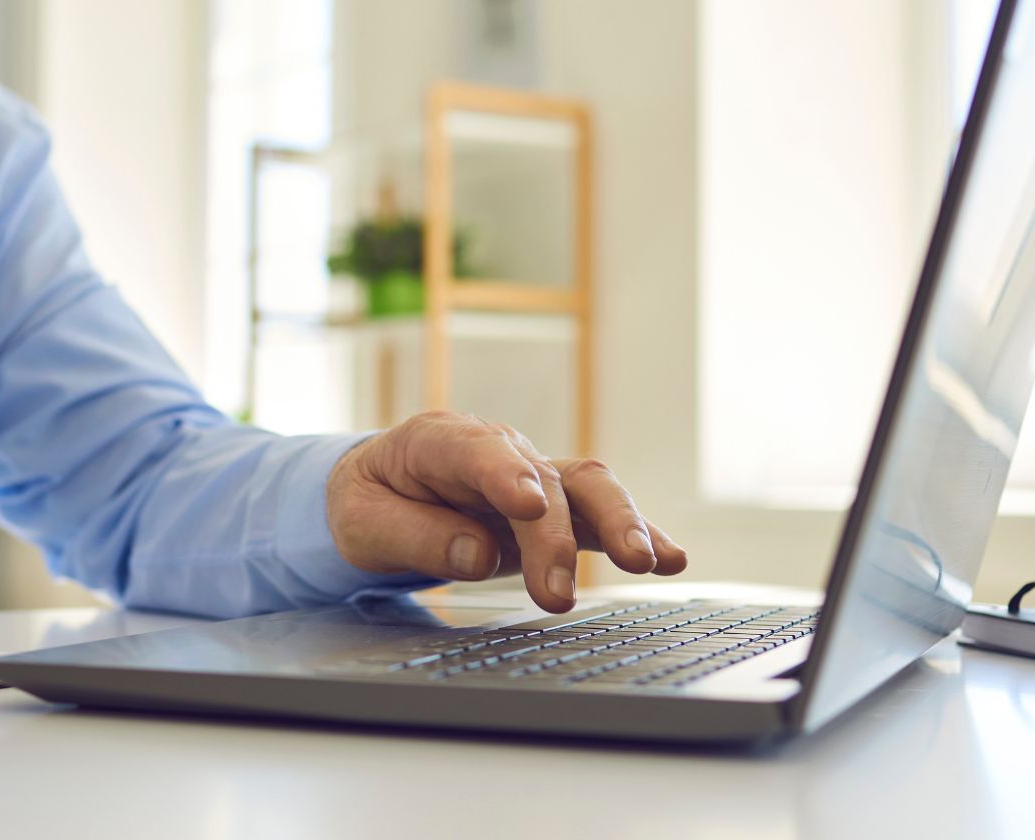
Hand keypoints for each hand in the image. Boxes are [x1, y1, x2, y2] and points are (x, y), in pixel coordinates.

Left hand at [326, 411, 687, 612]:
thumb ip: (414, 536)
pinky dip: (640, 532)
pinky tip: (673, 557)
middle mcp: (499, 450)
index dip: (504, 475)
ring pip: (588, 487)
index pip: (476, 451)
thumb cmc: (370, 501)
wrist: (383, 491)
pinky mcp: (558, 507)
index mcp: (438, 441)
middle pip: (543, 479)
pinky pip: (602, 515)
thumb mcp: (361, 522)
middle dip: (556, 534)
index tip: (527, 505)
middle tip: (556, 592)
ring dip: (619, 523)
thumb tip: (477, 554)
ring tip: (645, 563)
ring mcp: (534, 475)